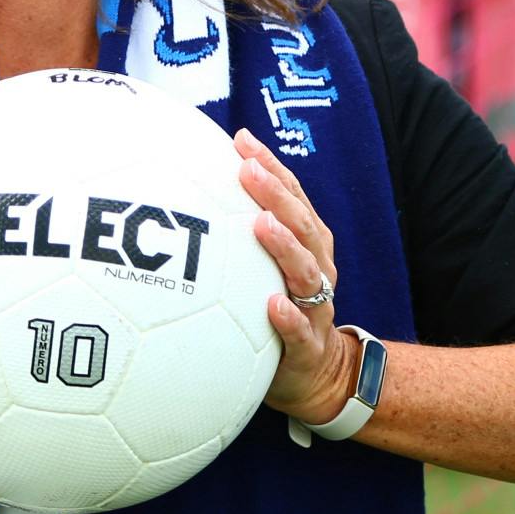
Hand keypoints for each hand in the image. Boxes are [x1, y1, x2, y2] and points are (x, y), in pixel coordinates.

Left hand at [237, 126, 355, 425]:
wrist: (316, 372)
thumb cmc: (282, 305)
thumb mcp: (266, 266)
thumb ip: (243, 230)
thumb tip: (198, 185)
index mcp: (308, 244)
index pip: (293, 197)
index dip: (271, 167)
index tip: (242, 141)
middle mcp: (316, 268)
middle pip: (301, 225)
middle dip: (276, 195)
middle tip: (248, 170)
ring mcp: (316, 307)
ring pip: (306, 272)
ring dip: (285, 247)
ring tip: (263, 225)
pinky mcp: (308, 345)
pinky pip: (300, 331)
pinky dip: (288, 316)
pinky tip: (272, 305)